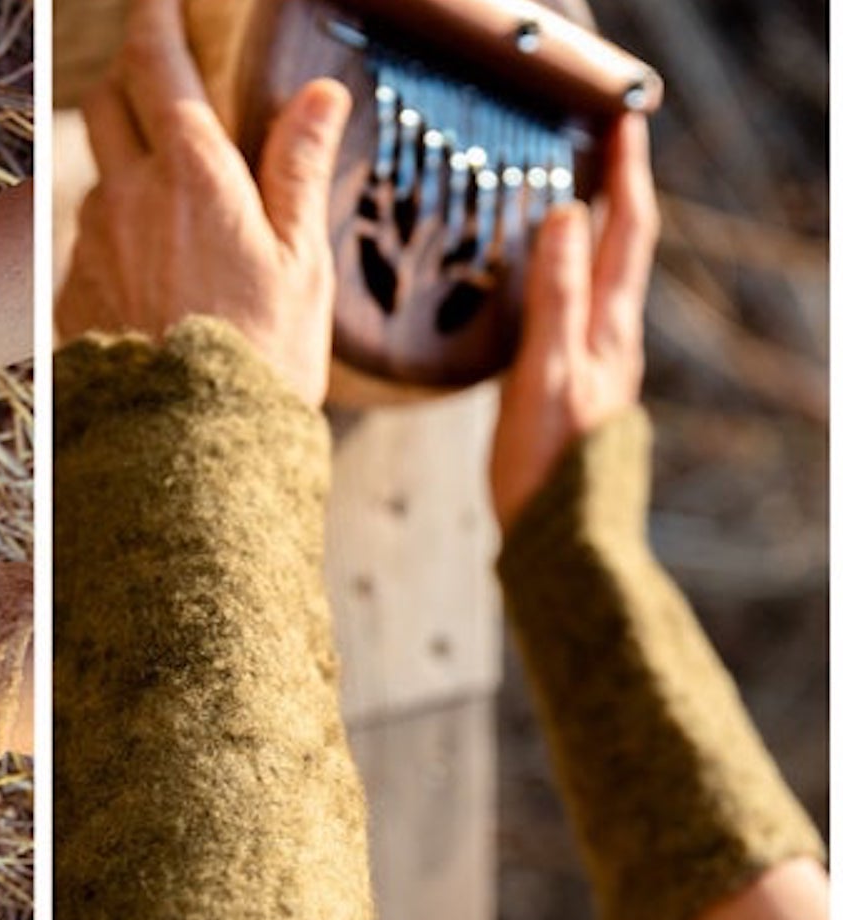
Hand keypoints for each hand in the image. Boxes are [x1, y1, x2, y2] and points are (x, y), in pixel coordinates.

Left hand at [56, 0, 348, 406]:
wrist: (188, 455)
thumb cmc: (260, 362)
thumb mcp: (301, 263)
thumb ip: (299, 171)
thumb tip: (319, 95)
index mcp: (190, 171)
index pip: (155, 59)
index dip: (156, 18)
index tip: (163, 2)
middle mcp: (125, 196)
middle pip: (106, 103)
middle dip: (131, 86)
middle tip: (164, 96)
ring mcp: (89, 248)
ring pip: (96, 179)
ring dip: (125, 176)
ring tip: (170, 217)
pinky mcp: (69, 302)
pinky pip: (86, 249)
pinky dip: (115, 247)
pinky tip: (150, 289)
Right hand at [490, 112, 658, 534]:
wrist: (562, 546)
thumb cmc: (548, 468)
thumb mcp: (545, 373)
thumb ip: (555, 294)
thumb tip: (568, 213)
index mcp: (607, 330)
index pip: (627, 230)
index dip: (627, 172)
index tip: (623, 120)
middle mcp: (613, 345)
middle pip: (623, 252)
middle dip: (617, 195)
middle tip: (604, 147)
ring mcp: (599, 373)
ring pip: (605, 285)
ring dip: (597, 239)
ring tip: (577, 205)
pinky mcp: (578, 398)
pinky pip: (582, 319)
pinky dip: (573, 285)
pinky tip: (551, 296)